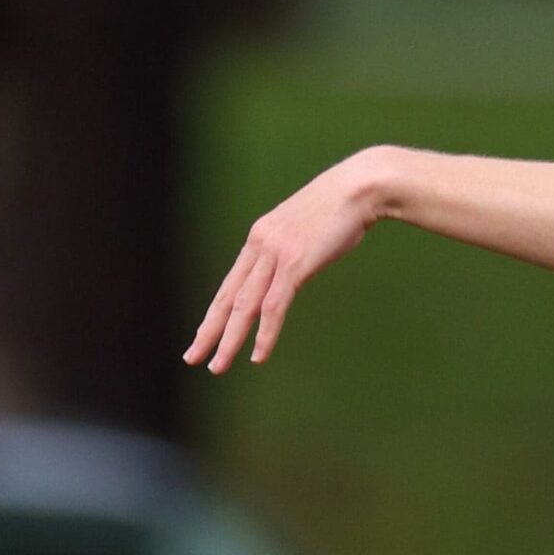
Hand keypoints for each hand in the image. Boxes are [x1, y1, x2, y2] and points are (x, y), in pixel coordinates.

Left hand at [183, 148, 392, 372]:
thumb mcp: (308, 228)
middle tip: (193, 358)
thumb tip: (297, 263)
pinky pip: (274, 306)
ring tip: (218, 366)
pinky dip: (265, 333)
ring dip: (230, 340)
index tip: (204, 336)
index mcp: (260, 238)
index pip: (231, 284)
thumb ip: (295, 247)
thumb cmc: (342, 207)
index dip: (215, 313)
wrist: (360, 188)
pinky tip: (258, 355)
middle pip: (228, 297)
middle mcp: (260, 246)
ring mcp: (275, 254)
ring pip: (244, 306)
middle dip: (209, 331)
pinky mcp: (295, 263)